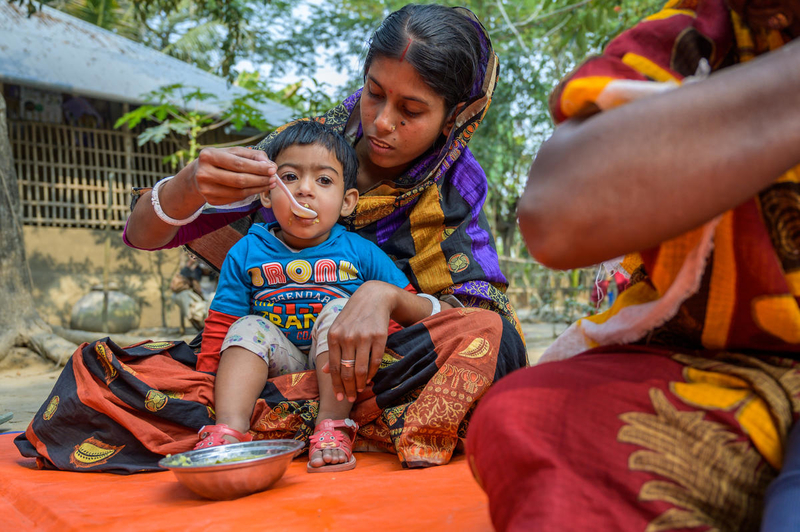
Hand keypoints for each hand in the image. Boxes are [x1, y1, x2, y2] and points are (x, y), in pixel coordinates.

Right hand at [126, 146, 277, 248]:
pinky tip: (258, 189)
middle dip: (260, 179)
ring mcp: (206, 189)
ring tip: (270, 183)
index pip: (238, 164)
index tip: (272, 168)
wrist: (197, 176)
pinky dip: (250, 194)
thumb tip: (270, 164)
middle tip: (273, 178)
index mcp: (208, 155)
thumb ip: (252, 155)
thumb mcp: (232, 152)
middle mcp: (204, 173)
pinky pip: (236, 198)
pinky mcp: (211, 200)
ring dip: (258, 188)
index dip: (258, 167)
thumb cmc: (220, 161)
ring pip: (240, 192)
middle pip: (240, 180)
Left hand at [323, 281, 393, 401]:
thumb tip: (325, 370)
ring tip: (359, 391)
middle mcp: (347, 337)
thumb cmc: (353, 315)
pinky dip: (372, 374)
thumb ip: (332, 349)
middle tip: (350, 398)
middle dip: (348, 388)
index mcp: (334, 336)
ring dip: (360, 384)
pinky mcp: (379, 337)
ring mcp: (364, 337)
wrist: (374, 297)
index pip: (334, 367)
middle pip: (347, 371)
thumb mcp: (338, 328)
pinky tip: (369, 379)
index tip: (339, 397)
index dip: (336, 385)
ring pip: (360, 369)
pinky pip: (375, 361)